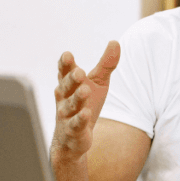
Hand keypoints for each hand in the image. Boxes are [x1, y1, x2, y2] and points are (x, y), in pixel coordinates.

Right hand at [51, 41, 120, 160]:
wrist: (72, 138)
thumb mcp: (97, 83)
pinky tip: (86, 113)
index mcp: (68, 85)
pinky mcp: (73, 132)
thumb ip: (105, 64)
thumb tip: (115, 41)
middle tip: (79, 72)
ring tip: (85, 89)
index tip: (67, 55)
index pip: (64, 72)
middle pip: (66, 87)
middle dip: (71, 79)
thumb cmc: (84, 104)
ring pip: (70, 106)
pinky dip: (80, 119)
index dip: (65, 64)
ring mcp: (66, 116)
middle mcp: (64, 98)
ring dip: (76, 98)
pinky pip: (75, 125)